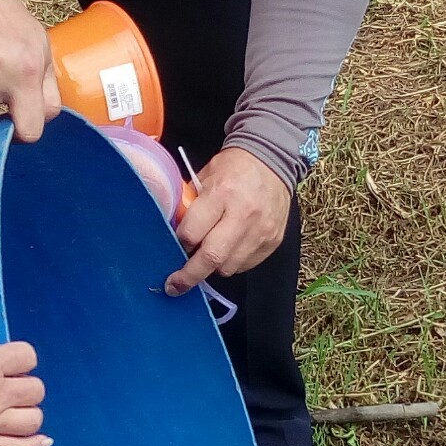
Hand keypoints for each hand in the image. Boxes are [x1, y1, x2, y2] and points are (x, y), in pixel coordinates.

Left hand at [165, 148, 291, 294]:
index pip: (192, 233)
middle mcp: (243, 215)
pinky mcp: (273, 241)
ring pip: (228, 267)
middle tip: (175, 286)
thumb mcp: (204, 177)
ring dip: (213, 267)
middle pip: (211, 258)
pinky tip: (229, 248)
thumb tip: (174, 233)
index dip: (179, 245)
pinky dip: (232, 262)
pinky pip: (245, 265)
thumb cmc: (233, 168)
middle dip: (189, 276)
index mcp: (221, 194)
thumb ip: (190, 205)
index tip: (172, 249)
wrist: (273, 160)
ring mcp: (261, 231)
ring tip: (208, 253)